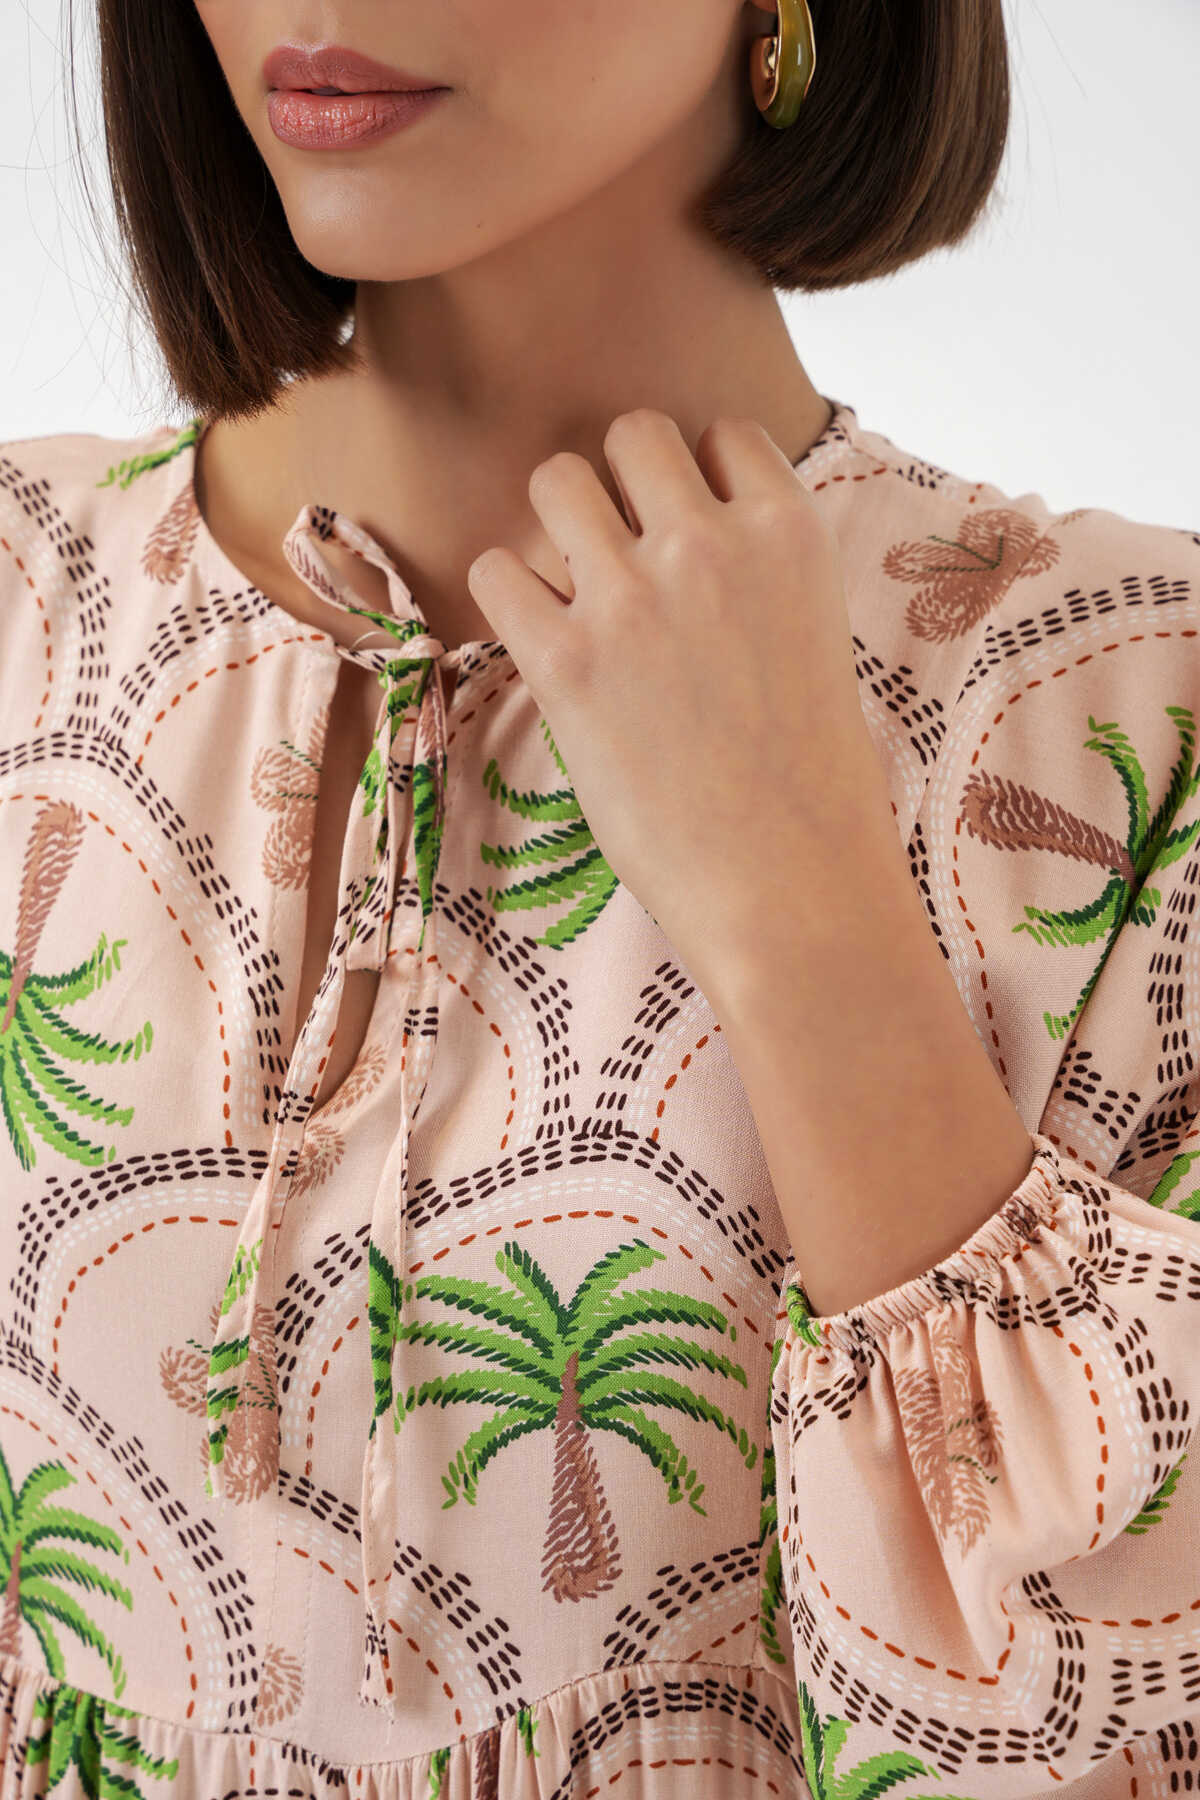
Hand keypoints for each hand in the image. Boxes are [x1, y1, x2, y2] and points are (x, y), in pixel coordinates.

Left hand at [465, 409, 896, 989]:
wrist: (789, 882)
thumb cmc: (811, 783)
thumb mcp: (814, 641)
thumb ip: (758, 574)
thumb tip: (688, 543)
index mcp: (790, 533)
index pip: (722, 435)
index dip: (698, 479)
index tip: (691, 535)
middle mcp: (710, 544)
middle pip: (632, 433)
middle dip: (621, 483)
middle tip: (622, 553)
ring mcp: (633, 598)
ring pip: (556, 479)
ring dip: (557, 525)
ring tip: (574, 590)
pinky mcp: (566, 662)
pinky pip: (497, 572)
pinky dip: (508, 597)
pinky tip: (539, 640)